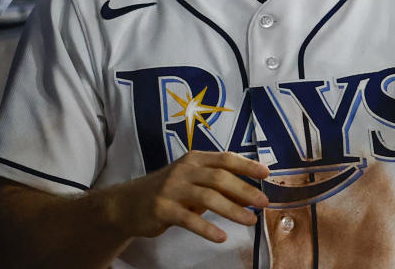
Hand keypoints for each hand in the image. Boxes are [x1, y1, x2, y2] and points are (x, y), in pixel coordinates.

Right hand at [109, 150, 268, 243]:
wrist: (128, 203)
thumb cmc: (168, 191)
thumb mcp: (193, 183)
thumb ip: (218, 186)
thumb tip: (251, 197)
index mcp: (194, 159)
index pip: (225, 158)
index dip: (247, 165)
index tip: (267, 173)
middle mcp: (184, 170)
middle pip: (220, 177)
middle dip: (245, 190)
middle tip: (264, 202)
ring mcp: (172, 188)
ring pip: (208, 197)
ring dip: (232, 210)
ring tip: (250, 221)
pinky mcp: (162, 209)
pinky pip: (188, 219)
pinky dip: (206, 228)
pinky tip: (221, 237)